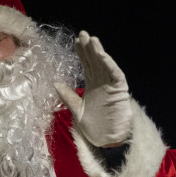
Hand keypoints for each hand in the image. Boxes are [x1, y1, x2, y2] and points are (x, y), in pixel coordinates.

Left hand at [54, 31, 132, 146]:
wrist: (108, 141)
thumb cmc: (95, 129)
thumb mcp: (77, 111)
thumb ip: (68, 97)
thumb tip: (55, 83)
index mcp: (92, 86)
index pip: (87, 66)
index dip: (82, 54)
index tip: (75, 42)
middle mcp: (102, 83)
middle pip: (95, 62)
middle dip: (89, 49)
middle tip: (82, 34)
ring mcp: (111, 86)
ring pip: (105, 65)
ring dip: (99, 52)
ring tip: (92, 40)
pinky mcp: (120, 91)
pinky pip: (115, 75)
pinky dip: (109, 64)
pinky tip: (102, 55)